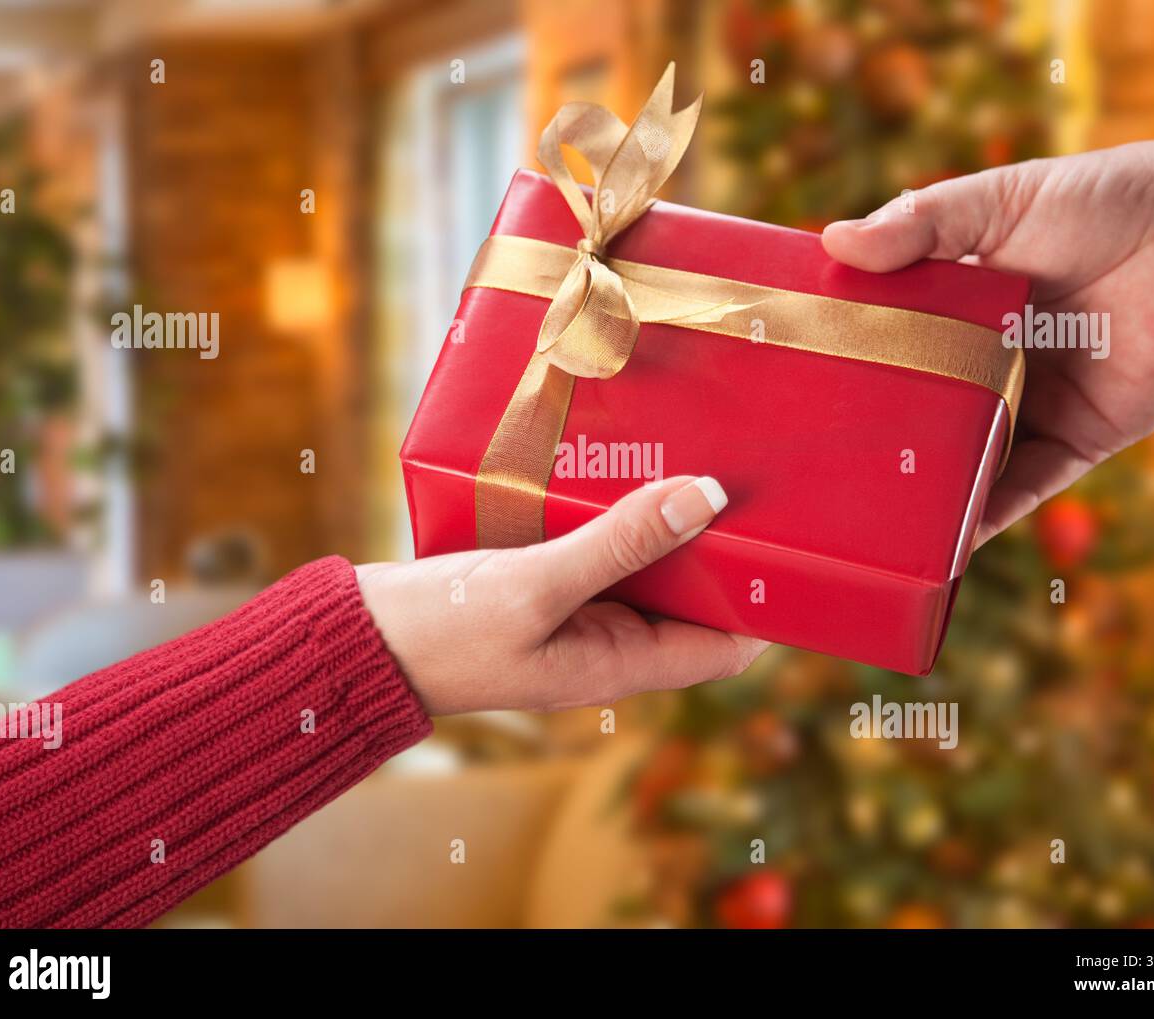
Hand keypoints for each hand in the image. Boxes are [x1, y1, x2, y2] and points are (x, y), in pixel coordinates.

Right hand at [356, 476, 767, 714]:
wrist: (361, 640)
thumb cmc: (444, 631)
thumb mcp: (537, 585)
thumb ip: (620, 543)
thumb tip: (704, 498)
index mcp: (619, 665)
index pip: (725, 647)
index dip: (763, 604)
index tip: (792, 544)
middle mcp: (608, 642)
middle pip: (691, 599)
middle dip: (718, 548)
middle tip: (746, 476)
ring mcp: (577, 613)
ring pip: (646, 569)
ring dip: (667, 524)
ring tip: (696, 458)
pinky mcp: (546, 584)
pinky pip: (601, 549)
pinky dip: (619, 516)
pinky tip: (625, 468)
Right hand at [822, 124, 1153, 543]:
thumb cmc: (1107, 200)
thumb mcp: (999, 200)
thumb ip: (920, 224)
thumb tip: (832, 243)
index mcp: (961, 307)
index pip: (890, 344)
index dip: (846, 366)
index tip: (790, 387)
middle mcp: (988, 363)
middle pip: (921, 412)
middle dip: (874, 441)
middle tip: (811, 468)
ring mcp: (1028, 406)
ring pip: (964, 460)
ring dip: (921, 492)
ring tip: (861, 522)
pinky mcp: (1074, 442)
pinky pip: (1022, 489)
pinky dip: (985, 518)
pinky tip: (942, 542)